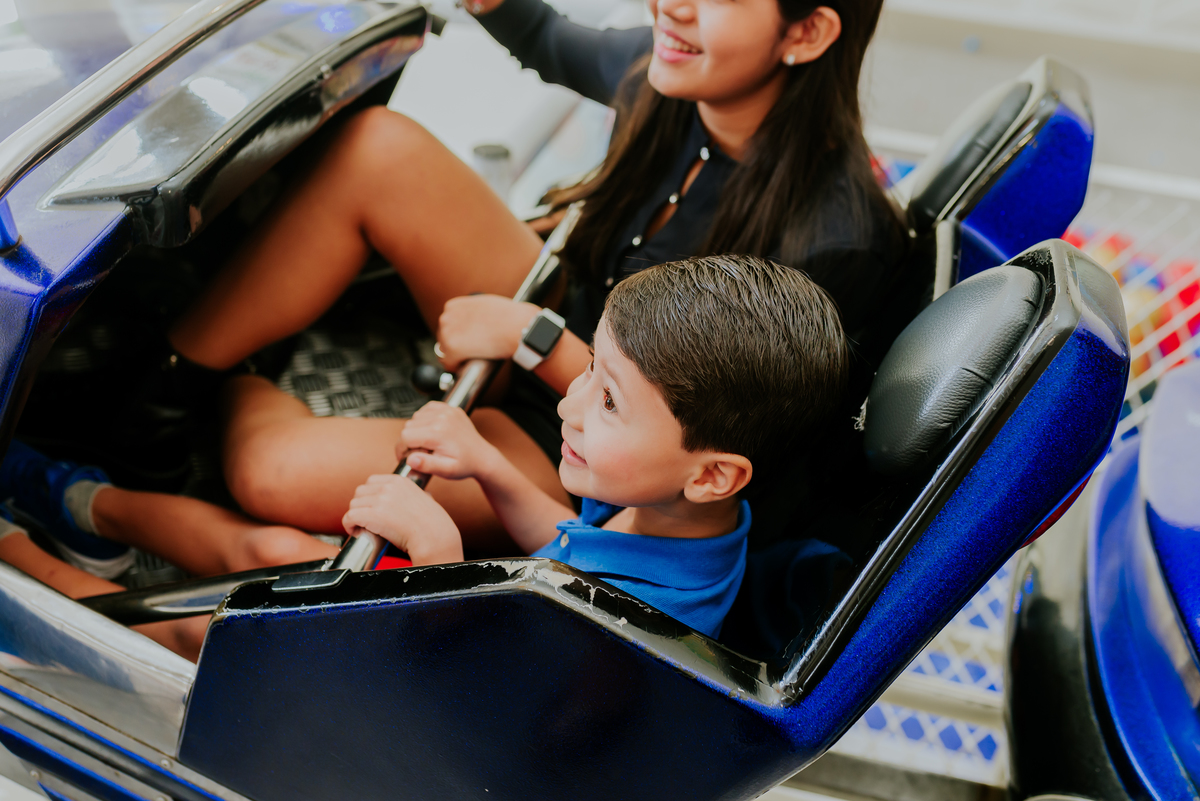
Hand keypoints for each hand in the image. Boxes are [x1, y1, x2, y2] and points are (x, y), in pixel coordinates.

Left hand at [342, 474, 462, 565]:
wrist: (434, 537)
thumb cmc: (433, 525)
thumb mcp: (426, 499)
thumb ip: (417, 495)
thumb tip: (420, 496)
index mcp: (399, 481)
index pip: (372, 481)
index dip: (369, 496)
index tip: (372, 507)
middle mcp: (388, 487)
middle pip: (360, 491)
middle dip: (361, 505)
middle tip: (366, 519)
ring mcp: (379, 500)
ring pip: (353, 505)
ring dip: (355, 516)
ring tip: (362, 528)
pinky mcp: (372, 514)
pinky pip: (349, 517)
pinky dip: (349, 525)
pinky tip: (356, 532)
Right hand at [400, 402, 500, 480]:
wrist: (482, 457)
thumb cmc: (465, 465)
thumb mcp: (446, 470)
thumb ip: (427, 465)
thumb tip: (410, 459)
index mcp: (439, 432)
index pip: (405, 436)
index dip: (402, 449)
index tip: (408, 458)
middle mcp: (442, 417)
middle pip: (408, 426)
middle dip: (410, 440)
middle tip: (421, 452)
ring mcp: (446, 410)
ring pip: (415, 417)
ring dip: (417, 430)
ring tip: (428, 443)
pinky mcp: (449, 408)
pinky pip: (426, 409)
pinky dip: (424, 419)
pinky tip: (432, 431)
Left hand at [435, 295, 539, 370]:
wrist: (516, 325)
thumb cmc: (508, 316)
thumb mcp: (485, 305)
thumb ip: (473, 312)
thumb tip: (474, 322)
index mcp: (453, 305)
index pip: (447, 324)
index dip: (457, 334)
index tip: (466, 341)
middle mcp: (447, 317)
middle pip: (444, 337)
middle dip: (456, 345)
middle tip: (471, 351)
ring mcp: (447, 333)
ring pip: (445, 351)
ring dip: (456, 356)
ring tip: (471, 358)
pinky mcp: (452, 349)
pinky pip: (449, 363)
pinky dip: (456, 367)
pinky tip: (466, 365)